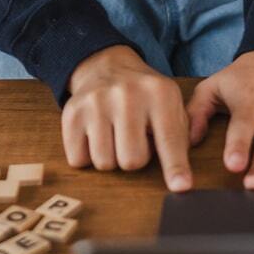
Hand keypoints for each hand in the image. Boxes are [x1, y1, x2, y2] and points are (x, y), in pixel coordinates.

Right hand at [62, 45, 192, 191]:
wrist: (107, 67)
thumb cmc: (145, 96)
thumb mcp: (171, 105)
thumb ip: (181, 139)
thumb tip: (181, 182)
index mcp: (160, 93)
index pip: (169, 139)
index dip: (175, 167)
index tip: (181, 187)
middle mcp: (127, 95)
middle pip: (132, 161)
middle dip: (135, 158)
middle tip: (134, 138)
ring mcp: (96, 102)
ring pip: (104, 164)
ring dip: (111, 158)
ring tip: (115, 135)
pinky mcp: (72, 113)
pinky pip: (79, 160)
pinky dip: (87, 155)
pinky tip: (95, 134)